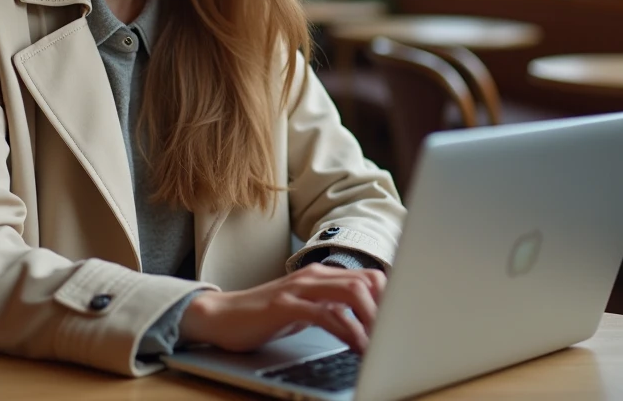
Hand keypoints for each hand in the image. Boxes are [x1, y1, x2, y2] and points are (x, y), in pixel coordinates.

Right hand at [180, 262, 386, 353]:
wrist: (220, 316)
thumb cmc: (264, 316)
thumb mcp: (305, 309)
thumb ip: (333, 308)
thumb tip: (368, 322)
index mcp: (321, 275)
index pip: (369, 277)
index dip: (391, 299)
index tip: (403, 323)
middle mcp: (313, 276)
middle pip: (366, 282)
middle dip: (388, 310)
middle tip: (396, 337)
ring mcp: (299, 289)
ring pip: (351, 293)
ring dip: (373, 320)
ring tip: (382, 345)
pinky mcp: (285, 306)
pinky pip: (326, 314)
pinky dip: (348, 331)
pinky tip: (357, 347)